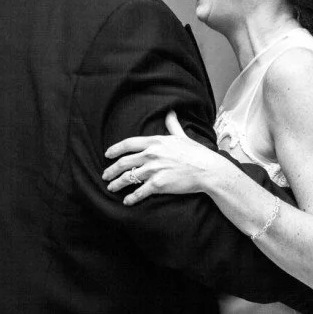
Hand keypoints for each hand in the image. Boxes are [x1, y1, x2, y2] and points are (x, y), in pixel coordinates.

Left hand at [103, 111, 229, 204]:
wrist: (207, 170)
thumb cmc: (196, 153)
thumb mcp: (182, 136)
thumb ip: (172, 125)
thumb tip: (170, 113)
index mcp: (155, 142)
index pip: (128, 144)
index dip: (115, 149)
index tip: (107, 154)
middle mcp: (151, 155)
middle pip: (124, 162)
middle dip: (111, 169)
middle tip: (105, 175)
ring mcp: (154, 170)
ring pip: (128, 177)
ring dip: (117, 183)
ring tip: (111, 187)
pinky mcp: (158, 184)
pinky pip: (139, 192)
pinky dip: (131, 197)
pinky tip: (127, 201)